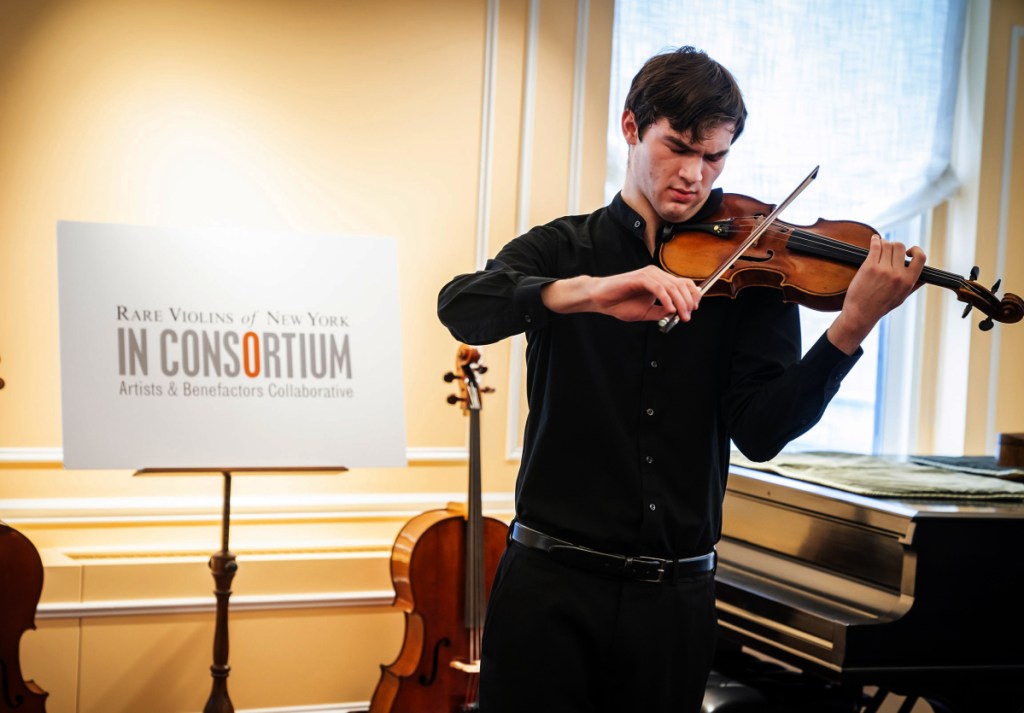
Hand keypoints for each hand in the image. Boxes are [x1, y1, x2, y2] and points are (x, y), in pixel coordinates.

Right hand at [541, 265, 701, 322]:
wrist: (600, 299)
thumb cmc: (620, 303)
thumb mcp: (646, 312)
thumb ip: (661, 311)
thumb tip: (676, 313)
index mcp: (659, 281)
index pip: (683, 283)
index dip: (692, 295)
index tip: (694, 309)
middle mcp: (655, 274)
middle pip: (680, 284)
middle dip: (687, 302)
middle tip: (687, 316)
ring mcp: (648, 275)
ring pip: (671, 286)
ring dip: (679, 302)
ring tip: (681, 315)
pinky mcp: (640, 277)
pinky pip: (658, 287)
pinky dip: (666, 299)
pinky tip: (669, 309)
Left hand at [828, 235, 925, 353]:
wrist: (861, 313)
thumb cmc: (881, 306)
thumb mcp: (902, 297)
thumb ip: (913, 286)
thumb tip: (925, 278)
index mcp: (908, 281)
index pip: (920, 257)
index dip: (915, 250)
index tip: (908, 251)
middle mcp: (897, 274)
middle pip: (900, 246)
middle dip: (894, 246)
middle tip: (889, 250)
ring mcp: (883, 270)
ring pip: (887, 244)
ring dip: (884, 243)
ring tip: (880, 245)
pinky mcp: (869, 267)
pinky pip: (875, 246)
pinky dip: (875, 240)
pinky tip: (874, 239)